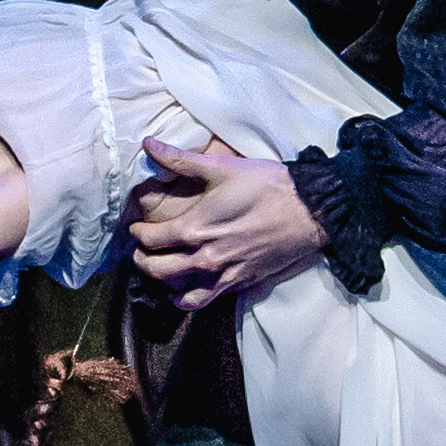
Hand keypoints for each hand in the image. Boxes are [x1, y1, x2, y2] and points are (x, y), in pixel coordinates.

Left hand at [125, 135, 325, 312]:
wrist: (309, 211)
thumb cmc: (267, 186)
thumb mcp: (223, 167)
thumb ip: (181, 159)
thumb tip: (148, 144)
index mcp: (196, 227)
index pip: (152, 239)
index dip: (139, 233)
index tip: (136, 228)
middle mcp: (206, 256)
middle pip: (159, 269)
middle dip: (142, 261)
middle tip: (139, 252)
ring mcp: (224, 274)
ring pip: (179, 291)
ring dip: (162, 283)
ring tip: (158, 272)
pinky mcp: (241, 282)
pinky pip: (206, 300)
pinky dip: (189, 301)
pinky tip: (183, 294)